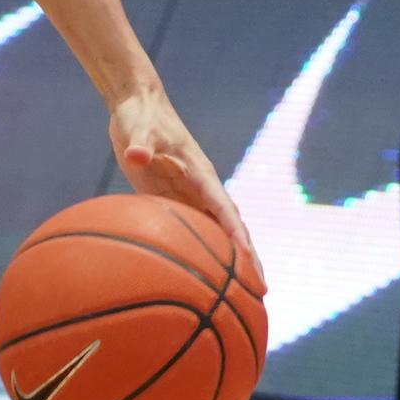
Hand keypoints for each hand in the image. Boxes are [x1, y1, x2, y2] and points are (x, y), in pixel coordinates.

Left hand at [107, 87, 262, 281]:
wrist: (137, 106)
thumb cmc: (141, 115)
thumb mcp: (139, 128)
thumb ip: (140, 143)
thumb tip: (137, 155)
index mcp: (200, 174)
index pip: (223, 209)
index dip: (236, 235)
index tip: (248, 259)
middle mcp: (200, 188)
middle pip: (232, 228)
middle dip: (248, 257)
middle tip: (262, 290)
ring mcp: (188, 195)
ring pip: (216, 233)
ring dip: (231, 260)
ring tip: (243, 294)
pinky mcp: (171, 198)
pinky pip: (191, 229)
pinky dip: (201, 251)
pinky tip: (198, 275)